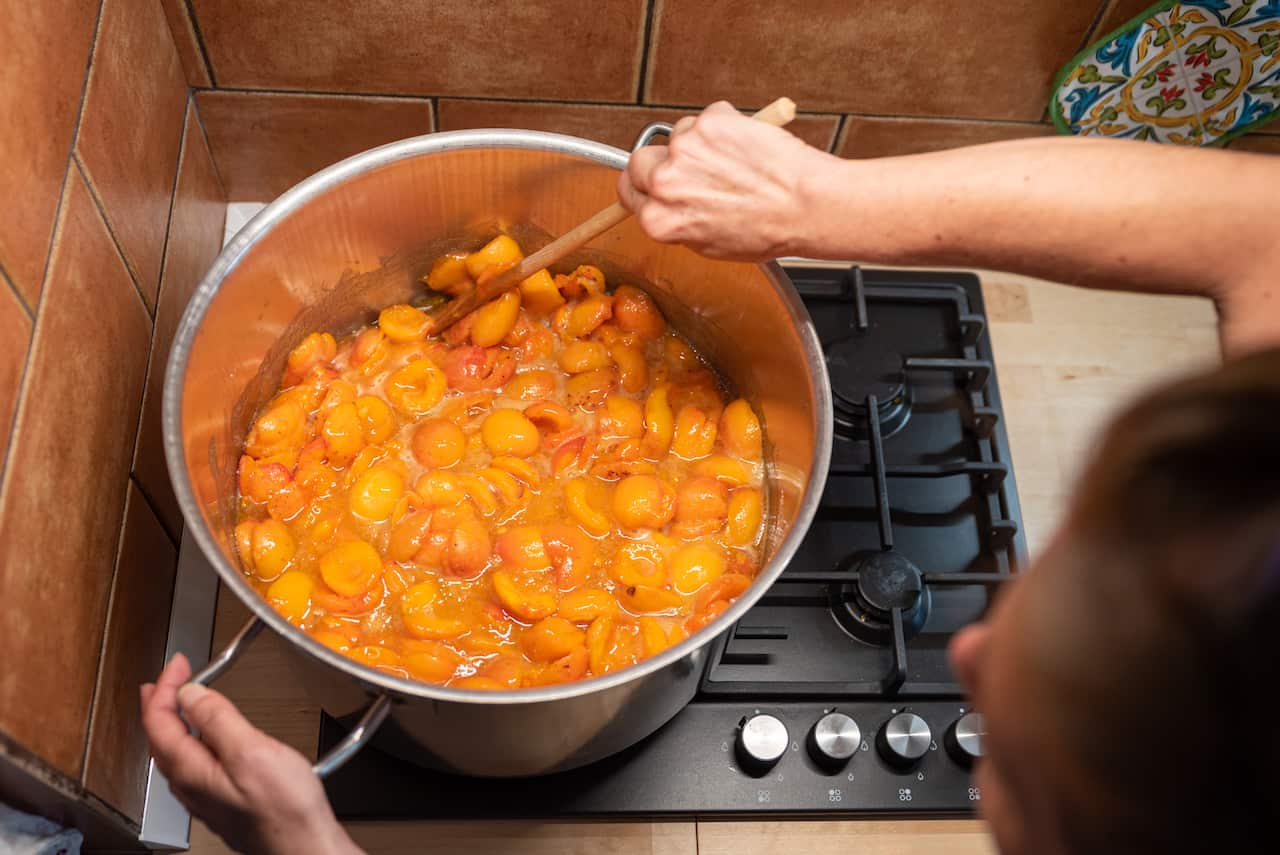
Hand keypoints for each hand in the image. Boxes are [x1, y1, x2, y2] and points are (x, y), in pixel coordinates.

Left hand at [141, 654, 360, 854]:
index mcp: (190, 770)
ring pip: (174, 754)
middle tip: (165, 680)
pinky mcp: (223, 803)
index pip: (159, 721)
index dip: (165, 687)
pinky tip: (206, 740)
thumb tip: (189, 695)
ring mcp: (205, 797)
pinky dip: (191, 741)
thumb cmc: (283, 808)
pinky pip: (193, 766)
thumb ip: (217, 719)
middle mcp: (190, 786)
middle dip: (160, 704)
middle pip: (160, 738)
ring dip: (173, 722)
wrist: (302, 847)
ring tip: (177, 704)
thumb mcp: (251, 751)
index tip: (178, 663)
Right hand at [616, 101, 837, 260]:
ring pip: (679, 136)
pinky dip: (725, 128)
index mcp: (660, 219)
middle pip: (641, 160)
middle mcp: (665, 183)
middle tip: (691, 169)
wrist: (806, 204)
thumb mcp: (709, 245)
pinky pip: (709, 119)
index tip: (652, 183)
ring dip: (699, 145)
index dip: (643, 186)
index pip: (629, 191)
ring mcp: (686, 147)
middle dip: (661, 162)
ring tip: (734, 164)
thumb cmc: (768, 230)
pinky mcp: (711, 121)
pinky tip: (746, 147)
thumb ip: (678, 222)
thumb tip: (670, 206)